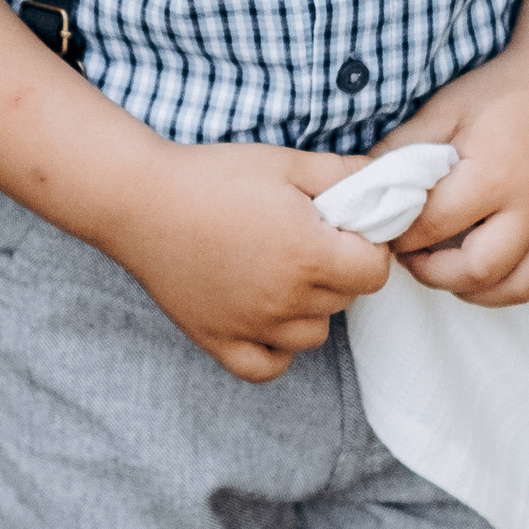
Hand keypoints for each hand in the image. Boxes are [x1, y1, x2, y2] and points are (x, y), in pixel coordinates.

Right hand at [106, 143, 393, 380]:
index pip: (374, 272)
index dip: (367, 246)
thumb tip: (389, 183)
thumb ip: (344, 175)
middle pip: (346, 300)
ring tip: (282, 270)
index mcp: (307, 254)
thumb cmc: (213, 176)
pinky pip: (269, 366)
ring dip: (311, 307)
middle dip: (339, 269)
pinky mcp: (218, 341)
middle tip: (306, 238)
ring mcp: (251, 326)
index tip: (343, 228)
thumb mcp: (286, 163)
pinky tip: (267, 314)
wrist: (139, 200)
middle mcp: (285, 299)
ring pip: (313, 334)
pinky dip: (276, 347)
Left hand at [377, 48, 528, 306]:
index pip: (433, 227)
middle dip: (433, 273)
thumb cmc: (502, 92)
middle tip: (415, 258)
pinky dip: (515, 287)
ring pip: (514, 289)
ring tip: (450, 269)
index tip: (390, 232)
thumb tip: (362, 185)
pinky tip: (493, 271)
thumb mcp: (445, 108)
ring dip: (473, 289)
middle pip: (474, 271)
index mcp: (495, 174)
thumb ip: (403, 148)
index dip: (401, 237)